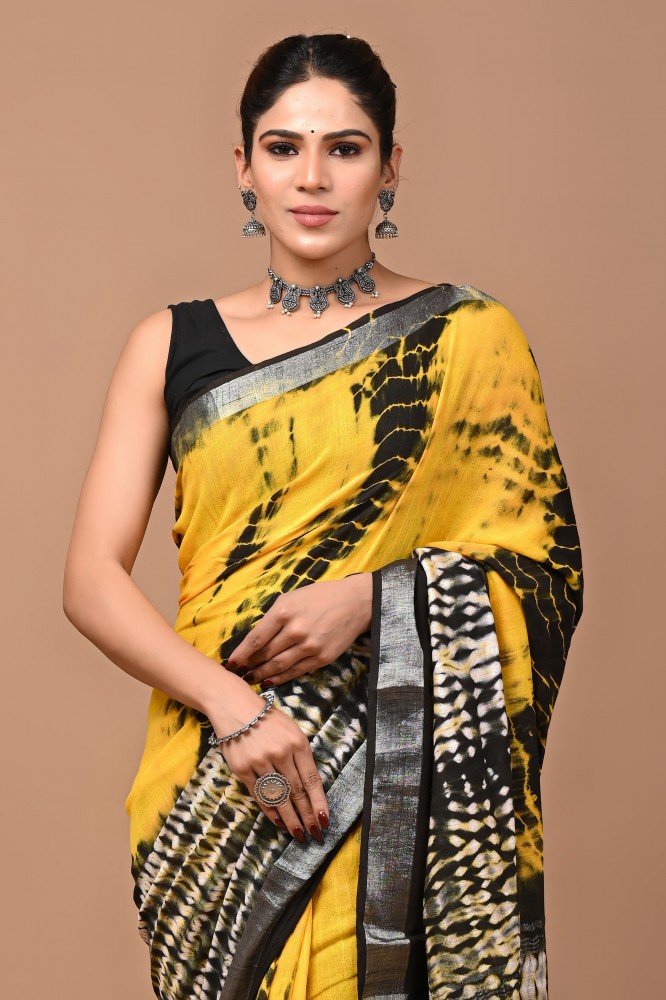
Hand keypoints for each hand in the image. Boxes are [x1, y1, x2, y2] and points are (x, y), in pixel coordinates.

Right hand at [208, 688, 328, 843]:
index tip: (324, 820)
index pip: (311, 779)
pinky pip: (260, 796)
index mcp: (298, 743)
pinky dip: (271, 811)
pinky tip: (279, 822)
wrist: (234, 706)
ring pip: (279, 797)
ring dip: (291, 819)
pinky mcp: (243, 769)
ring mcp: (260, 762)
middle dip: (307, 815)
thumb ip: (301, 755)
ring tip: (298, 834)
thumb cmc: (268, 720)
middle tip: (314, 833)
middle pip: (297, 792)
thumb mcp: (292, 730)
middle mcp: (281, 753)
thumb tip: (310, 787)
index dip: (319, 802)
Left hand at [227, 573, 371, 688]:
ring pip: (277, 666)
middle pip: (264, 654)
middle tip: (237, 674)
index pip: (255, 639)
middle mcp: (294, 630)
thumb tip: (256, 640)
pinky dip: (280, 678)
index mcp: (283, 611)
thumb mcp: (291, 598)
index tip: (230, 664)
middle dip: (248, 666)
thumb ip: (274, 617)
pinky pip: (295, 671)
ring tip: (250, 679)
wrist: (355, 603)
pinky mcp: (321, 658)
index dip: (240, 654)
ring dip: (260, 674)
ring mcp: (309, 646)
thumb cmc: (320, 597)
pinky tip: (269, 681)